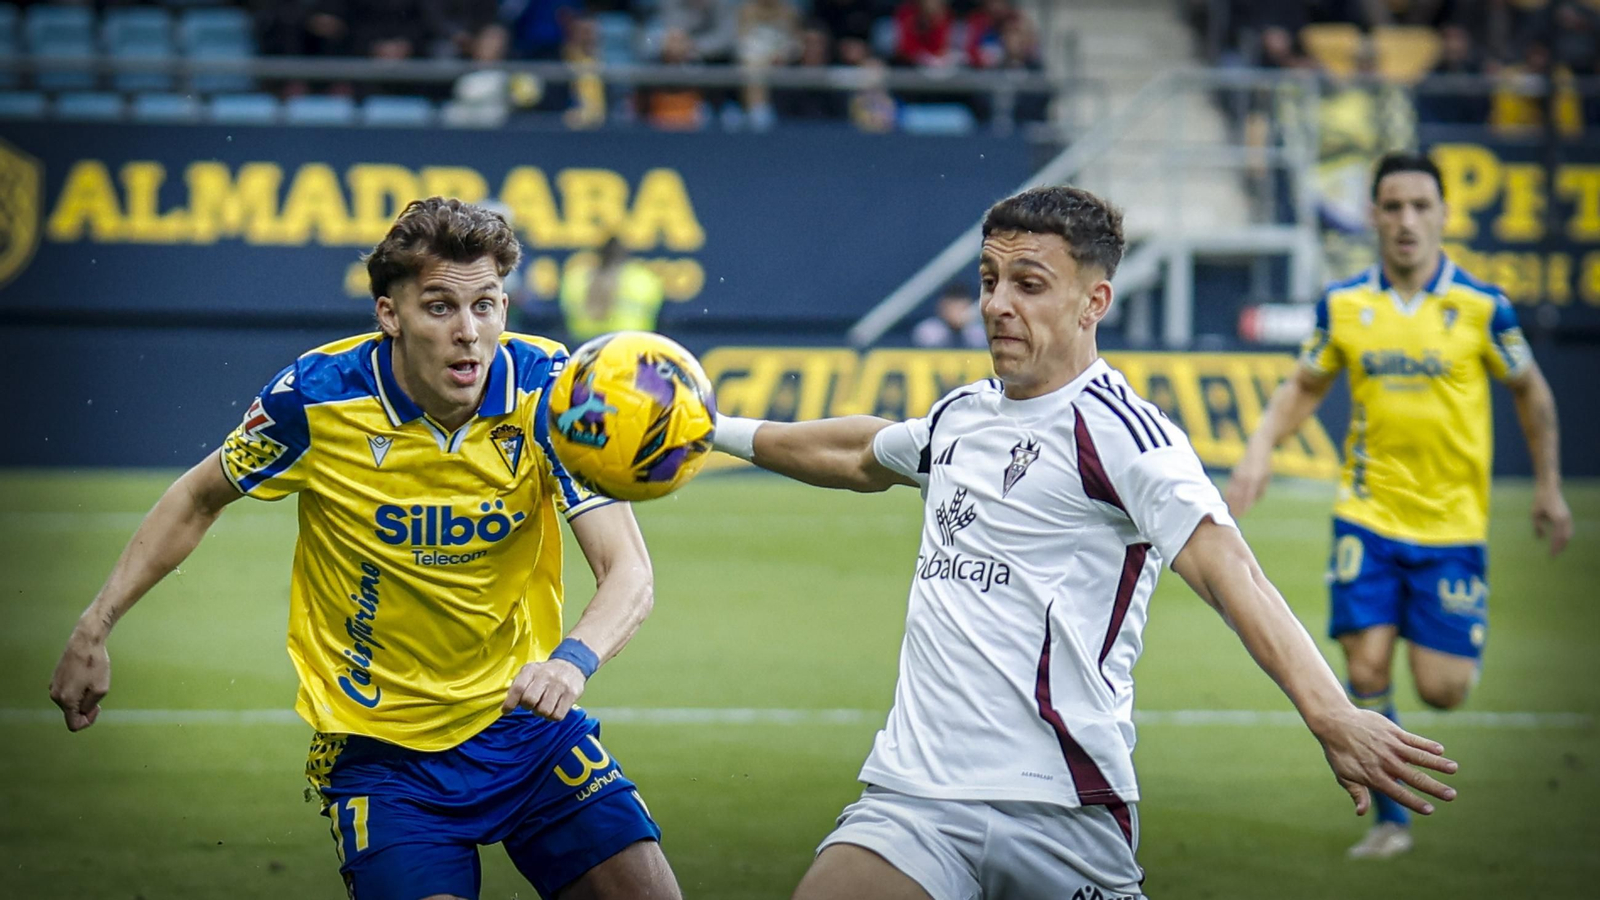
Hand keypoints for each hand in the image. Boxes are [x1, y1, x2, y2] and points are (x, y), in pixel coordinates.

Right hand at [49, 625, 110, 731]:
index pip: (74, 725)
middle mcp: (55, 696)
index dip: (88, 721)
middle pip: (72, 713)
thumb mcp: (100, 689)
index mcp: (66, 700)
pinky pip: (67, 692)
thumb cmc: (95, 664)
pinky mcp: (55, 679)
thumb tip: (82, 711)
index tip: (97, 708)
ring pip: (70, 702)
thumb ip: (90, 706)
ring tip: (91, 681)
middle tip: (97, 691)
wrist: (85, 642)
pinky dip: (77, 689)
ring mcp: (54, 686)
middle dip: (85, 707)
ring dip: (82, 697)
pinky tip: (85, 676)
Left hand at [503, 659, 586, 720]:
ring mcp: (560, 684)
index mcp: (532, 670)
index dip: (510, 703)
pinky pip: (557, 715)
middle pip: (530, 701)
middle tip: (531, 705)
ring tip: (543, 706)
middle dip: (528, 707)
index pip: (518, 688)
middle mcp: (546, 675)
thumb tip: (506, 709)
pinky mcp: (572, 694)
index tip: (506, 711)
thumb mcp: (529, 673)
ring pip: (544, 711)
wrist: (571, 665)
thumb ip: (517, 687)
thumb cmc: (544, 674)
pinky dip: (552, 717)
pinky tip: (552, 709)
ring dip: (541, 713)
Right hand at [1224, 447, 1271, 518]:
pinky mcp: (1234, 474)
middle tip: (1231, 518)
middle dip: (1234, 507)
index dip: (1244, 506)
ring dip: (1229, 502)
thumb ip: (1260, 491)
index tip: (1240, 516)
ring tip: (1227, 513)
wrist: (1258, 447)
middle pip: (1237, 495)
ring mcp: (1238, 475)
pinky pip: (1230, 487)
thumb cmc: (1264, 465)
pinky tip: (1226, 502)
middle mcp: (1245, 477)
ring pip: (1232, 491)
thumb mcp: (1266, 478)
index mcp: (1255, 479)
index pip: (1248, 496)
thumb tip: (1251, 501)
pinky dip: (1228, 495)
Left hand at [1313, 707, 1457, 815]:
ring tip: (1453, 769)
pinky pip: (1413, 739)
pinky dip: (1427, 744)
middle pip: (1414, 777)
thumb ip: (1357, 793)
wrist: (1335, 722)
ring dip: (1437, 763)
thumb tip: (1360, 812)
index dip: (1414, 802)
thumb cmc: (1339, 752)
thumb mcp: (1344, 776)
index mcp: (1374, 776)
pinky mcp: (1392, 731)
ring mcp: (1390, 746)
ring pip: (1418, 756)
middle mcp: (1385, 762)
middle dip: (1434, 787)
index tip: (1430, 810)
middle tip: (1452, 795)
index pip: (1398, 793)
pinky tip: (1440, 750)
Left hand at [1532, 485, 1571, 556]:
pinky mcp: (1568, 515)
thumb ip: (1538, 527)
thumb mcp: (1535, 514)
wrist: (1549, 488)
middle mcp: (1566, 519)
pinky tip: (1559, 540)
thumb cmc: (1540, 500)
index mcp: (1558, 520)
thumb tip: (1540, 538)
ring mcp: (1568, 517)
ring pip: (1569, 534)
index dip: (1555, 548)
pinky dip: (1565, 536)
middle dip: (1560, 548)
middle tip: (1553, 556)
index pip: (1558, 538)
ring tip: (1557, 550)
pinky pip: (1569, 529)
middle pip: (1565, 538)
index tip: (1551, 556)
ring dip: (1564, 543)